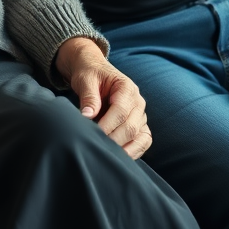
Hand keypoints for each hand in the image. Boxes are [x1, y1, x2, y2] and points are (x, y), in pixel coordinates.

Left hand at [55, 36, 151, 158]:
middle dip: (113, 140)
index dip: (107, 126)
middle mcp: (138, 102)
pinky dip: (133, 151)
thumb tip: (87, 116)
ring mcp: (140, 115)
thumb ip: (89, 97)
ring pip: (139, 137)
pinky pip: (143, 141)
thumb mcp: (85, 80)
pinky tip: (119, 156)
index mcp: (127, 88)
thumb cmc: (90, 74)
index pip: (121, 111)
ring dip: (124, 149)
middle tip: (96, 147)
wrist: (94, 72)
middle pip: (131, 127)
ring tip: (107, 155)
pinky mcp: (139, 125)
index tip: (93, 135)